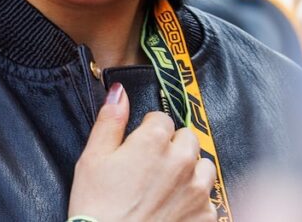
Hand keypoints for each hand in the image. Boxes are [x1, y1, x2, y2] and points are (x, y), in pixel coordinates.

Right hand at [68, 83, 217, 221]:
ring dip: (189, 171)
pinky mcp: (206, 215)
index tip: (137, 147)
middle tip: (150, 168)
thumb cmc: (97, 207)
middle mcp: (182, 160)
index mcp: (154, 140)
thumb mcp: (92, 158)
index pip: (161, 118)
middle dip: (172, 147)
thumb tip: (119, 91)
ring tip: (165, 188)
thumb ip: (110, 120)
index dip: (147, 131)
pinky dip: (195, 201)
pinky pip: (208, 198)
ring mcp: (198, 189)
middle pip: (187, 138)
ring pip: (204, 165)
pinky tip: (173, 209)